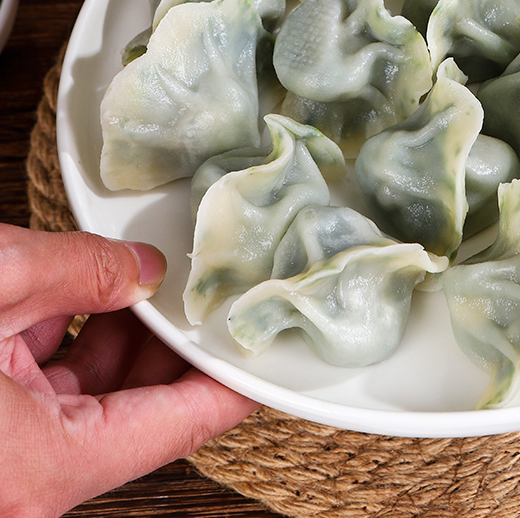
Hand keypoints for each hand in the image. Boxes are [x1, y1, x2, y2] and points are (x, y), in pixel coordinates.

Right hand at [0, 223, 256, 517]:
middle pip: (139, 411)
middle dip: (172, 343)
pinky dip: (68, 344)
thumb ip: (80, 270)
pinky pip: (46, 397)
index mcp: (42, 464)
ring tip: (142, 285)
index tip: (262, 355)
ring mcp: (4, 465)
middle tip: (199, 296)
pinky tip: (79, 296)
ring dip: (120, 338)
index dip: (231, 381)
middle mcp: (25, 483)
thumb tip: (141, 269)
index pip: (180, 424)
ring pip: (91, 402)